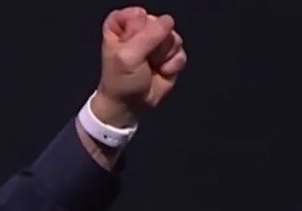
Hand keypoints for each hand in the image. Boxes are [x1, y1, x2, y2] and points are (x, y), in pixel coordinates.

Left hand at [93, 7, 187, 126]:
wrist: (131, 105)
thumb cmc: (121, 81)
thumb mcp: (128, 56)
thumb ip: (147, 36)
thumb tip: (168, 21)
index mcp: (120, 25)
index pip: (137, 13)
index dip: (137, 30)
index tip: (129, 45)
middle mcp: (140, 29)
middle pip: (159, 22)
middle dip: (155, 43)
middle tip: (142, 58)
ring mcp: (157, 41)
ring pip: (173, 36)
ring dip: (164, 54)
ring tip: (151, 65)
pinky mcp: (170, 54)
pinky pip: (180, 50)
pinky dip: (173, 63)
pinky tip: (162, 71)